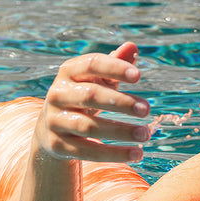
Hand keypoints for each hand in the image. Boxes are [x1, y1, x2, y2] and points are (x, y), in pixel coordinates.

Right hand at [34, 41, 150, 163]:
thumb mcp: (98, 78)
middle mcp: (57, 94)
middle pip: (91, 96)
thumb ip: (115, 64)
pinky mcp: (57, 144)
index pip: (91, 64)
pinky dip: (113, 153)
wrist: (51, 127)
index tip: (139, 77)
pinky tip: (137, 154)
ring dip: (121, 131)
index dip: (114, 68)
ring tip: (147, 134)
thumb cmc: (84, 95)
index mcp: (69, 72)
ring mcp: (55, 120)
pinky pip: (87, 150)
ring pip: (89, 126)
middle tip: (147, 110)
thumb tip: (132, 47)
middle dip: (121, 102)